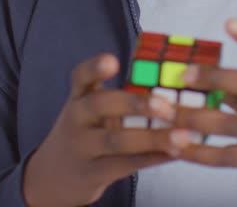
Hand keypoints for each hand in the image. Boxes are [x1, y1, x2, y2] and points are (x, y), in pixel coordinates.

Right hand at [22, 53, 183, 206]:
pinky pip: (125, 165)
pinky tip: (175, 153)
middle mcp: (77, 119)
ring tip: (182, 136)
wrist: (55, 174)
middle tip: (165, 105)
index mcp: (79, 96)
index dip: (95, 68)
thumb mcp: (90, 109)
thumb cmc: (85, 132)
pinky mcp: (93, 173)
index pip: (81, 76)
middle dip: (134, 105)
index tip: (113, 61)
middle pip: (99, 106)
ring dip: (152, 138)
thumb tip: (172, 85)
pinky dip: (153, 158)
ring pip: (117, 141)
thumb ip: (118, 96)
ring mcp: (83, 147)